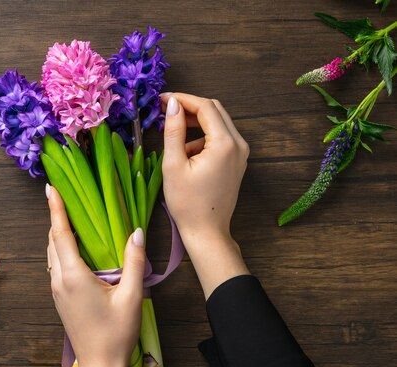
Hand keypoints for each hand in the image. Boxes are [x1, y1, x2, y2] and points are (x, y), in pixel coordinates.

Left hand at [46, 184, 145, 366]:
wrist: (101, 366)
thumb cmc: (116, 334)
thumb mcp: (132, 296)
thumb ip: (134, 262)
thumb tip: (137, 232)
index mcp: (73, 276)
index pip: (60, 234)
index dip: (56, 209)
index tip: (50, 188)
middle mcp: (59, 280)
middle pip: (52, 241)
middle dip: (55, 217)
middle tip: (62, 195)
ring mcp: (57, 291)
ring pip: (52, 254)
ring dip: (57, 234)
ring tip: (67, 216)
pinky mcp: (60, 299)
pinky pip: (56, 266)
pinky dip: (60, 249)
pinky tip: (74, 247)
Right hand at [161, 93, 249, 297]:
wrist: (206, 232)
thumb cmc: (187, 203)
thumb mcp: (173, 164)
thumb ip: (173, 130)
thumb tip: (172, 104)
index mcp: (224, 143)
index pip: (205, 106)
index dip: (182, 99)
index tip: (161, 99)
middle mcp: (238, 144)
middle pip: (215, 110)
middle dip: (189, 107)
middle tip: (165, 110)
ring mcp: (240, 153)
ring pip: (218, 123)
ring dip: (195, 122)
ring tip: (172, 132)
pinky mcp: (236, 161)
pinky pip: (220, 138)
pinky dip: (202, 137)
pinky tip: (185, 152)